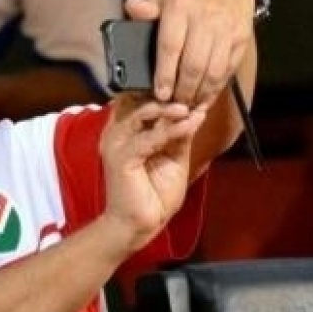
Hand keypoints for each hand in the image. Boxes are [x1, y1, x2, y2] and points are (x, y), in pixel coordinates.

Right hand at [99, 94, 205, 249]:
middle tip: (192, 90)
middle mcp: (118, 132)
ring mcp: (116, 144)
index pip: (142, 100)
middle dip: (166, 95)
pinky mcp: (120, 158)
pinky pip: (147, 138)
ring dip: (168, 109)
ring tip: (189, 107)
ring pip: (141, 114)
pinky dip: (170, 130)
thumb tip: (195, 110)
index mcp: (127, 130)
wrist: (141, 224)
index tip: (194, 88)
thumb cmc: (153, 193)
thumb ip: (179, 133)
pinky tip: (188, 126)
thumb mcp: (174, 156)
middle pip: (137, 100)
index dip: (166, 93)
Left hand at [128, 0, 254, 107]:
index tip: (160, 93)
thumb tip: (132, 7)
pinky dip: (217, 87)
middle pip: (194, 63)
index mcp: (179, 5)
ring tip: (188, 103)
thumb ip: (145, 7)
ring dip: (200, 92)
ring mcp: (226, 28)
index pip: (170, 46)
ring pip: (214, 70)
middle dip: (183, 89)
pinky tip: (206, 96)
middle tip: (173, 103)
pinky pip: (229, 68)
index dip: (165, 74)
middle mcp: (205, 16)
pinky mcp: (241, 37)